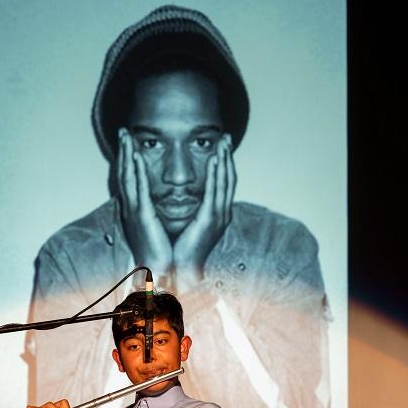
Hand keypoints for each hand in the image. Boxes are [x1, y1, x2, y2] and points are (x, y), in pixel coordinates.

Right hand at [117, 128, 173, 272]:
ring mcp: (134, 210)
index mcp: (136, 210)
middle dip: (123, 152)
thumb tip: (155, 205)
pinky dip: (135, 170)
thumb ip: (153, 213)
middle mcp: (131, 207)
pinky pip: (137, 187)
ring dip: (126, 154)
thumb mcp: (155, 228)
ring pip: (127, 176)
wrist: (159, 270)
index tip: (129, 144)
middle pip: (124, 173)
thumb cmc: (160, 252)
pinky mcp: (141, 215)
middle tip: (123, 132)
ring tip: (126, 136)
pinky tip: (135, 155)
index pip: (129, 180)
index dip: (127, 161)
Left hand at [173, 133, 235, 283]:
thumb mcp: (187, 224)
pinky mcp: (210, 219)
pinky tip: (215, 159)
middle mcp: (221, 213)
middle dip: (228, 157)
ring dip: (224, 159)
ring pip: (225, 181)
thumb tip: (182, 196)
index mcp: (215, 214)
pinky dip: (216, 173)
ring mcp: (218, 216)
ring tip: (223, 142)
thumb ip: (189, 210)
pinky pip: (214, 191)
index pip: (222, 184)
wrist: (179, 270)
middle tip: (226, 137)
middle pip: (228, 178)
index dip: (224, 165)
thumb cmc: (179, 249)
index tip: (221, 147)